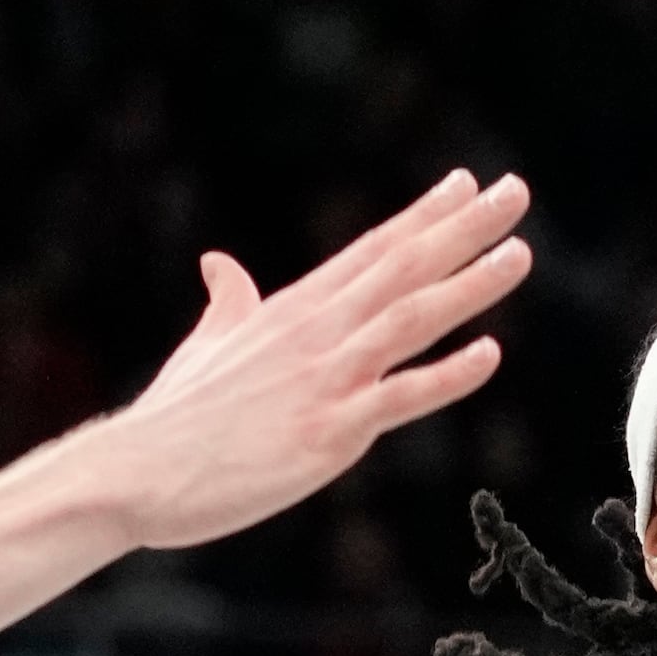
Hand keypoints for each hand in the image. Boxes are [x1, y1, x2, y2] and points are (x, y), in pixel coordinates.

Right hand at [77, 169, 533, 551]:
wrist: (137, 473)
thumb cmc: (172, 417)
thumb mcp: (204, 345)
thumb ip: (227, 303)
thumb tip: (219, 262)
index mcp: (292, 311)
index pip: (371, 250)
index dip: (423, 216)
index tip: (466, 182)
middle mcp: (315, 333)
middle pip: (403, 268)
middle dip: (464, 228)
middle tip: (514, 190)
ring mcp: (325, 380)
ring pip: (411, 318)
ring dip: (469, 284)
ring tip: (519, 252)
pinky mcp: (329, 432)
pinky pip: (399, 398)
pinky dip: (447, 376)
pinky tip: (491, 352)